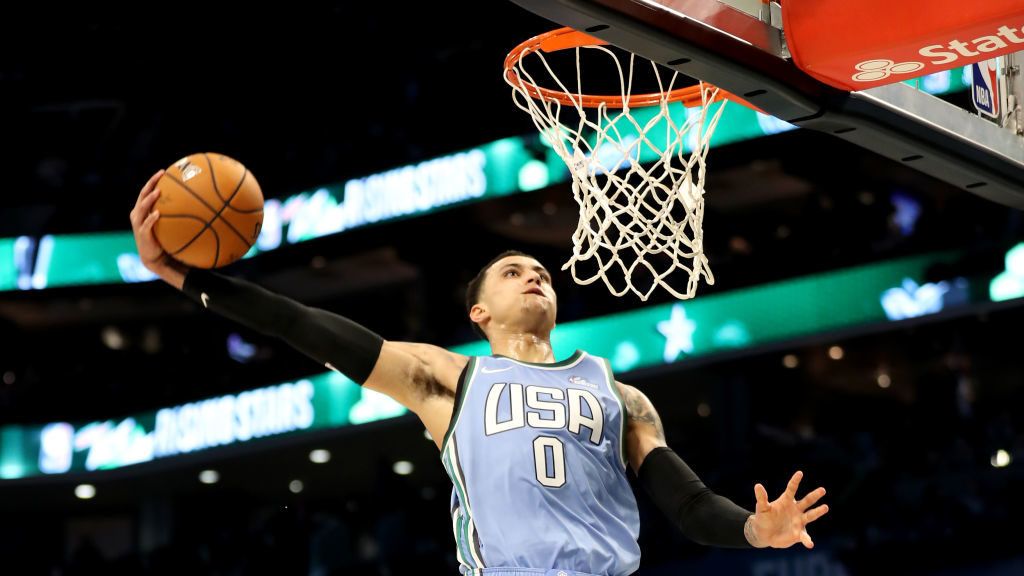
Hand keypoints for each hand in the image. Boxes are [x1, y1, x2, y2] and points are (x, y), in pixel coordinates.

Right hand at [129, 170, 187, 287]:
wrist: (155, 256)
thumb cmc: (163, 238)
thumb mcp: (169, 224)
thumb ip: (177, 214)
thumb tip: (199, 205)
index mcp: (143, 209)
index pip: (146, 191)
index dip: (153, 180)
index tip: (163, 171)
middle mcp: (138, 214)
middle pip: (142, 195)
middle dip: (151, 184)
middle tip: (160, 175)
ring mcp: (138, 223)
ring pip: (142, 208)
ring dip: (149, 199)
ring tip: (158, 192)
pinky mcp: (142, 234)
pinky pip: (146, 225)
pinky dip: (151, 218)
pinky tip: (158, 214)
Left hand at [746, 471, 827, 548]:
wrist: (765, 534)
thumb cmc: (764, 518)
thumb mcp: (761, 508)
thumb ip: (761, 498)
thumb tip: (757, 485)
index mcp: (786, 501)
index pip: (792, 489)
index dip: (795, 481)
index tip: (800, 473)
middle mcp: (796, 509)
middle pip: (807, 501)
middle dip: (815, 495)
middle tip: (822, 490)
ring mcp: (799, 521)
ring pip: (811, 515)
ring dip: (818, 512)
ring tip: (825, 507)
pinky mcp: (799, 534)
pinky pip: (805, 537)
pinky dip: (807, 540)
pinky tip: (810, 544)